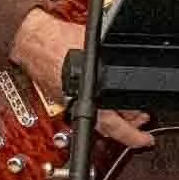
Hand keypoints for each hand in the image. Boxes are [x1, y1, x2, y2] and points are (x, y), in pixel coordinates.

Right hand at [9, 8, 155, 149]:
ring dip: (115, 115)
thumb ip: (115, 59)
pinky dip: (100, 105)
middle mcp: (78, 107)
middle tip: (142, 118)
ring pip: (98, 120)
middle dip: (128, 123)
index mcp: (88, 99)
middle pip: (109, 127)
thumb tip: (136, 63)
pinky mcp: (63, 97)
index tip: (146, 141)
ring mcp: (69, 103)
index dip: (134, 136)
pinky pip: (87, 109)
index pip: (115, 127)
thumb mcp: (96, 47)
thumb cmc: (58, 41)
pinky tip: (106, 97)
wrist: (32, 38)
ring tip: (128, 108)